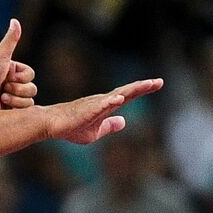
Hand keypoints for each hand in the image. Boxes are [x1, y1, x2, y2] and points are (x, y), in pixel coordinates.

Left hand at [0, 19, 38, 110]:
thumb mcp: (0, 55)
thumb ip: (10, 39)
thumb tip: (15, 20)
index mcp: (12, 71)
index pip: (30, 74)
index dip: (23, 77)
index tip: (9, 75)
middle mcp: (13, 84)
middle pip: (32, 88)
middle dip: (20, 88)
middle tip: (4, 87)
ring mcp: (13, 97)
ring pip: (30, 99)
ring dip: (16, 97)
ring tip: (2, 95)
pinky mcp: (10, 110)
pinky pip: (24, 110)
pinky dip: (15, 105)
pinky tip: (2, 103)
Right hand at [44, 78, 163, 143]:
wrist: (53, 125)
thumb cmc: (72, 127)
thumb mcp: (97, 131)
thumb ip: (110, 126)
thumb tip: (124, 122)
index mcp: (108, 106)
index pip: (129, 96)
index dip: (143, 90)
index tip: (157, 83)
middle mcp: (104, 101)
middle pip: (127, 92)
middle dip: (143, 87)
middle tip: (159, 81)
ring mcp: (96, 104)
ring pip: (118, 94)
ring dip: (132, 90)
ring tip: (146, 85)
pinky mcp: (87, 110)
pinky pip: (101, 105)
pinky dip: (111, 101)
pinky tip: (120, 98)